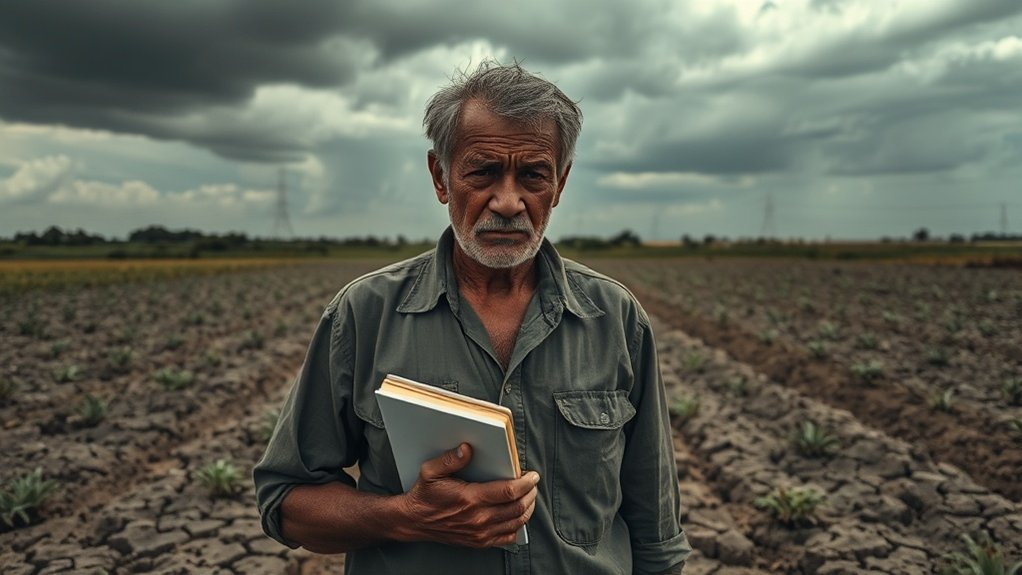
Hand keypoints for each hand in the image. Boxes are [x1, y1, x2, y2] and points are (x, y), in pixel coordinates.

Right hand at [398, 442, 539, 547]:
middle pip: (517, 508)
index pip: (508, 491)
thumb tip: (467, 448)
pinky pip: (507, 537)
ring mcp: (480, 533)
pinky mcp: (479, 541)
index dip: (525, 483)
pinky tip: (517, 515)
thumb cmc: (424, 495)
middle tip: (533, 484)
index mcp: (470, 499)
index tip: (532, 476)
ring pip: (516, 522)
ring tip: (529, 497)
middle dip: (530, 494)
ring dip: (527, 509)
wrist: (414, 521)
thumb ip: (450, 459)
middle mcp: (478, 518)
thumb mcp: (430, 471)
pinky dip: (517, 526)